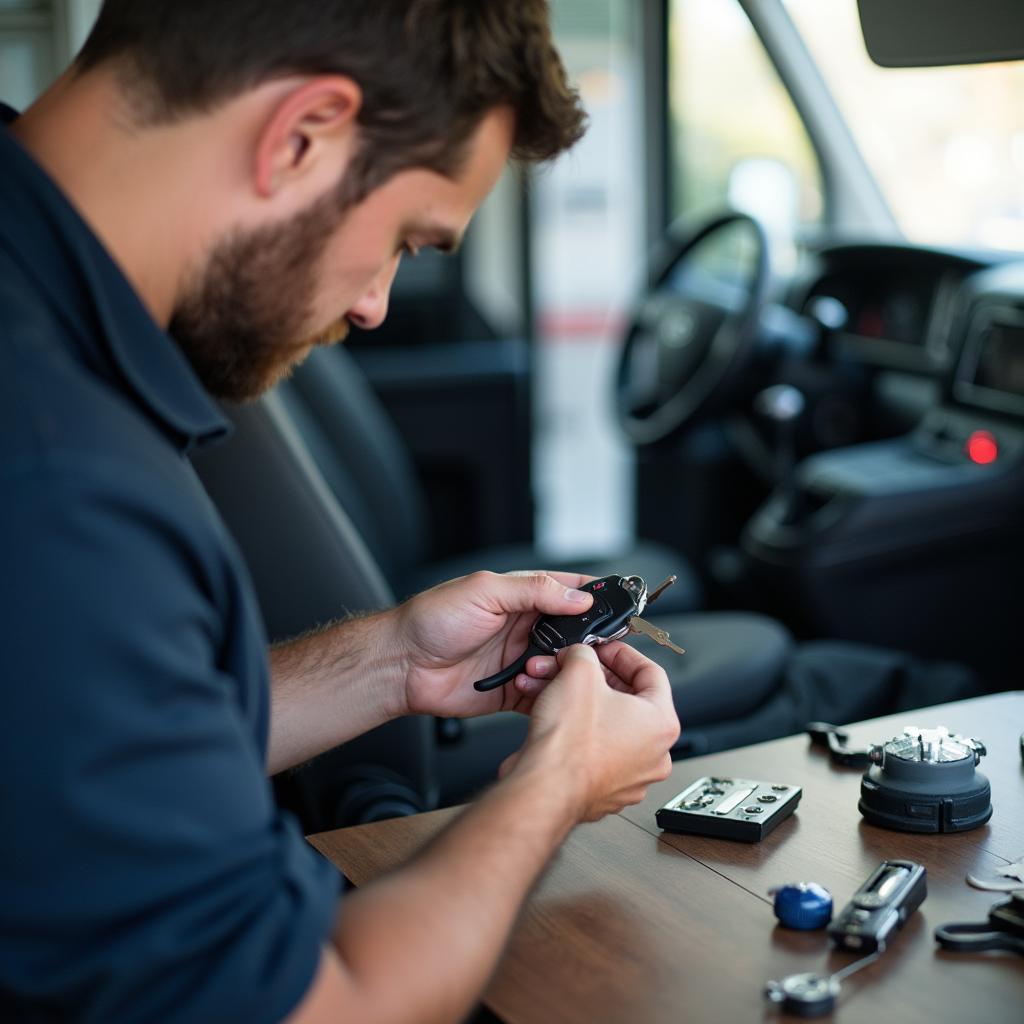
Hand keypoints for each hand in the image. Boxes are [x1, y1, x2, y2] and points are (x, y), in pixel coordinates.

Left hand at [391, 570, 595, 718]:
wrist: (401, 665)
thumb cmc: (432, 620)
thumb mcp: (484, 591)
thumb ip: (534, 590)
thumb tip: (577, 596)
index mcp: (522, 597)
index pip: (571, 590)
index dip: (597, 597)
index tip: (623, 606)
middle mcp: (526, 627)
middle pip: (576, 634)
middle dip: (589, 642)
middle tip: (596, 650)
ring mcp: (521, 660)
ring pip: (564, 668)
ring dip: (562, 671)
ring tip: (541, 669)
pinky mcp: (513, 692)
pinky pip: (544, 697)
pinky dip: (548, 697)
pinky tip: (536, 691)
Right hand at [503, 642, 679, 822]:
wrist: (544, 789)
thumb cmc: (570, 745)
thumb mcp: (578, 672)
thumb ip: (584, 653)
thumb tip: (580, 655)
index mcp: (661, 724)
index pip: (650, 672)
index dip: (620, 653)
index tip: (601, 648)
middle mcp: (652, 754)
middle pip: (624, 698)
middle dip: (588, 677)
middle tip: (569, 667)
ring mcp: (629, 776)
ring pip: (603, 723)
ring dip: (574, 700)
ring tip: (548, 688)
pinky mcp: (602, 789)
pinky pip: (590, 748)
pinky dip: (571, 729)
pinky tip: (548, 715)